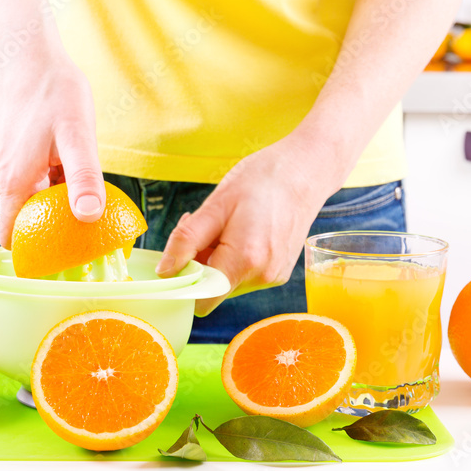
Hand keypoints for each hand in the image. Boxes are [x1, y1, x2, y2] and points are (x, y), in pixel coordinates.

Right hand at [0, 40, 105, 247]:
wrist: (25, 53)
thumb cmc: (53, 90)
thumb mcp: (77, 136)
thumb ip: (83, 178)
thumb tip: (90, 217)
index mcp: (14, 182)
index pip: (13, 236)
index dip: (33, 252)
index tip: (60, 259)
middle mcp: (0, 177)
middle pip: (26, 215)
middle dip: (52, 218)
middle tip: (86, 213)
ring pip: (28, 193)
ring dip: (51, 193)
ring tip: (76, 176)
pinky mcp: (3, 151)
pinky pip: (25, 176)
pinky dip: (45, 176)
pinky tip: (64, 158)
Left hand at [156, 133, 342, 315]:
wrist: (305, 171)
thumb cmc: (261, 180)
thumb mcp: (215, 205)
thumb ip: (186, 241)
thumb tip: (165, 271)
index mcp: (244, 260)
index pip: (201, 299)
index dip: (184, 282)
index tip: (179, 256)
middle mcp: (262, 276)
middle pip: (213, 289)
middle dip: (200, 264)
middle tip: (204, 228)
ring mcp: (273, 277)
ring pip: (227, 282)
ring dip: (216, 260)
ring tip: (227, 226)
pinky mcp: (278, 273)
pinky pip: (243, 275)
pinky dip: (233, 258)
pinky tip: (242, 231)